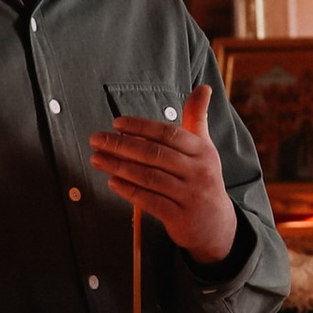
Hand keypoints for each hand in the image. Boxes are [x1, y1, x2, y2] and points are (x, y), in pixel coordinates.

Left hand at [89, 81, 236, 263]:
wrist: (216, 225)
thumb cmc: (203, 178)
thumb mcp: (204, 148)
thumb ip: (197, 118)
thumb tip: (203, 87)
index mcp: (202, 151)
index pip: (169, 134)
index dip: (141, 127)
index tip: (116, 123)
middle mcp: (199, 171)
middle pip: (155, 154)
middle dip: (121, 145)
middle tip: (96, 139)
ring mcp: (190, 195)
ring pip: (149, 177)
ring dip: (118, 166)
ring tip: (97, 158)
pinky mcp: (180, 217)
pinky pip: (149, 201)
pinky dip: (129, 190)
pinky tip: (111, 181)